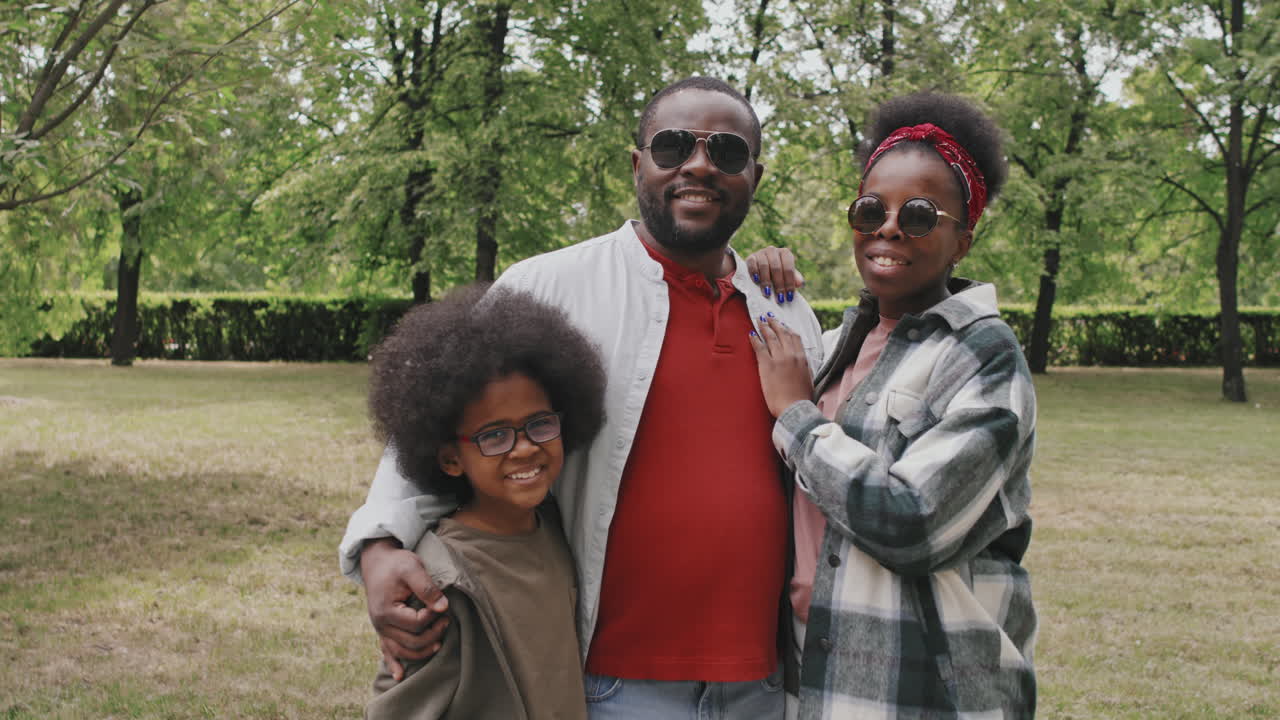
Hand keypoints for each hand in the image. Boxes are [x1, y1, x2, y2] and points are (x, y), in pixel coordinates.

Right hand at [361, 538, 450, 681]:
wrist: (377, 561)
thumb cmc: (396, 563)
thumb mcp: (412, 568)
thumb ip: (427, 588)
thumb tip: (443, 608)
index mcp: (386, 610)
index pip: (416, 624)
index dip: (432, 617)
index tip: (442, 605)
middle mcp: (381, 624)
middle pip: (411, 642)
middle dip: (433, 634)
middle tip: (448, 621)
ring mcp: (380, 629)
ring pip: (402, 651)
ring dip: (422, 651)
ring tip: (440, 644)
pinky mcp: (382, 630)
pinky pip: (386, 651)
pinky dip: (393, 664)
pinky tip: (400, 676)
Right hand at [745, 246, 804, 304]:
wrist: (760, 268)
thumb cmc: (777, 273)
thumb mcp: (787, 275)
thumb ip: (794, 278)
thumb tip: (800, 283)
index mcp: (785, 253)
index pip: (789, 268)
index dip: (789, 283)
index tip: (789, 297)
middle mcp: (773, 250)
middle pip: (777, 268)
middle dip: (779, 284)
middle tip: (779, 298)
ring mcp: (761, 252)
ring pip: (764, 266)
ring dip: (766, 281)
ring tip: (767, 293)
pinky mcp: (751, 257)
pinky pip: (752, 263)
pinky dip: (754, 272)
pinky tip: (756, 281)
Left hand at [749, 314, 814, 417]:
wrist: (795, 408)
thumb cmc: (802, 399)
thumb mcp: (808, 379)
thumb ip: (804, 369)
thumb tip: (801, 364)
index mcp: (802, 359)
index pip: (795, 338)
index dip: (787, 329)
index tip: (782, 325)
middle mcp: (791, 355)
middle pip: (782, 334)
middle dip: (774, 324)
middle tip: (768, 318)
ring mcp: (779, 359)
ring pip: (771, 338)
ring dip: (764, 327)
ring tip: (758, 321)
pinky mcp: (767, 365)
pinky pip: (759, 348)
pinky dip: (755, 339)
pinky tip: (751, 334)